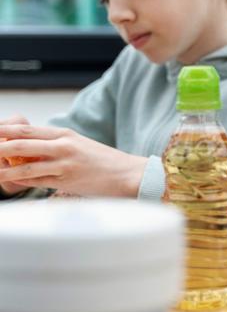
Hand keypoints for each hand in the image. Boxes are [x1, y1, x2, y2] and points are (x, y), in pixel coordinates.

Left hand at [0, 124, 147, 197]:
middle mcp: (64, 145)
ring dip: (3, 168)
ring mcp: (65, 163)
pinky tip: (8, 180)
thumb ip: (56, 146)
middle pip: (22, 143)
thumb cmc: (104, 161)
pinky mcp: (67, 180)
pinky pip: (38, 180)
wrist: (128, 173)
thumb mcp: (79, 146)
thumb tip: (29, 151)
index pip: (27, 130)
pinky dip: (20, 181)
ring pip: (26, 164)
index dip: (4, 130)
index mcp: (66, 134)